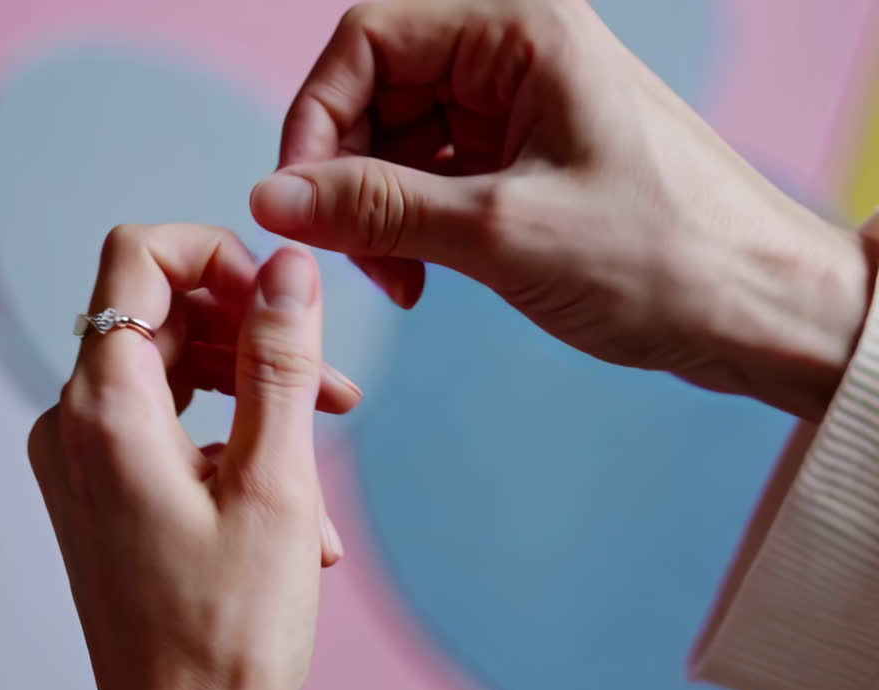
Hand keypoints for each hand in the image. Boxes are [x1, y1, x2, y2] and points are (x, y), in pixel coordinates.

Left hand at [29, 225, 347, 689]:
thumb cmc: (226, 631)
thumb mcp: (276, 485)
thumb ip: (280, 361)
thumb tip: (291, 267)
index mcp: (104, 409)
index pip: (136, 258)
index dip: (216, 253)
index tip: (281, 297)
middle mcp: (75, 424)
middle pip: (162, 315)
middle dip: (254, 331)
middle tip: (329, 378)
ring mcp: (84, 461)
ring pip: (173, 372)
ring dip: (256, 388)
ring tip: (329, 435)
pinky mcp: (104, 493)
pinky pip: (168, 428)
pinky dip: (232, 438)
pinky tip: (295, 503)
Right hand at [250, 0, 874, 419]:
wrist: (764, 313)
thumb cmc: (665, 257)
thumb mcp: (500, 232)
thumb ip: (375, 209)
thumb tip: (271, 199)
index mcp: (520, 30)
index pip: (367, 38)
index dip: (317, 116)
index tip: (299, 199)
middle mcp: (514, 56)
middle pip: (374, 90)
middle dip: (347, 175)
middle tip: (352, 252)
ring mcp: (518, 109)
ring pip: (396, 141)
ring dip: (377, 211)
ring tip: (400, 277)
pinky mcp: (522, 161)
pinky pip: (431, 177)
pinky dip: (410, 226)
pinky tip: (421, 276)